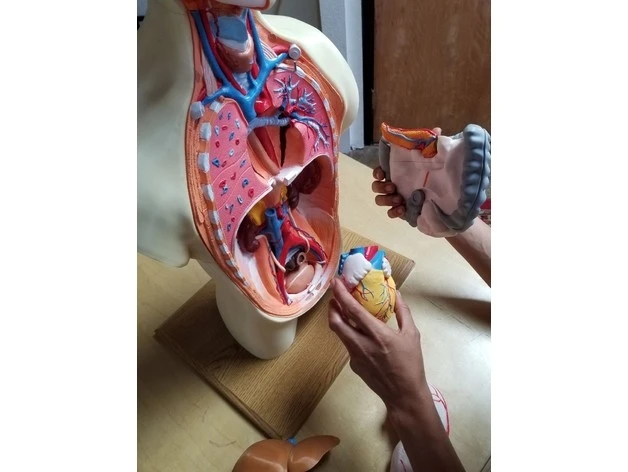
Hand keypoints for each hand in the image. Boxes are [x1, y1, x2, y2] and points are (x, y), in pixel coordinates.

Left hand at [328, 278, 429, 410]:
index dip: (341, 295)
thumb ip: (403, 312)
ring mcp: (355, 356)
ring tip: (343, 309)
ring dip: (338, 319)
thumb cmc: (411, 363)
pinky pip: (348, 344)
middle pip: (336, 322)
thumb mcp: (412, 335)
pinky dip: (349, 334)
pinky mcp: (354, 365)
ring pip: (339, 333)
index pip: (353, 311)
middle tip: (335, 295)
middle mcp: (361, 344)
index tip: (335, 282)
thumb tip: (397, 294)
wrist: (404, 395)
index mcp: (377, 334)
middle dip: (332, 306)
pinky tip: (359, 332)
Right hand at [372, 127, 441, 219]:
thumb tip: (436, 130)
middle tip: (393, 186)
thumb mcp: (435, 156)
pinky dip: (393, 212)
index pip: (379, 171)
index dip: (377, 173)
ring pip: (380, 200)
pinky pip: (391, 213)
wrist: (446, 191)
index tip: (382, 173)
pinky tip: (401, 209)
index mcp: (397, 171)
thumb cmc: (435, 171)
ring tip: (399, 199)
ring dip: (386, 200)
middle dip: (381, 187)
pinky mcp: (403, 209)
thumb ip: (432, 144)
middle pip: (376, 186)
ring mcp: (397, 197)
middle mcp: (394, 183)